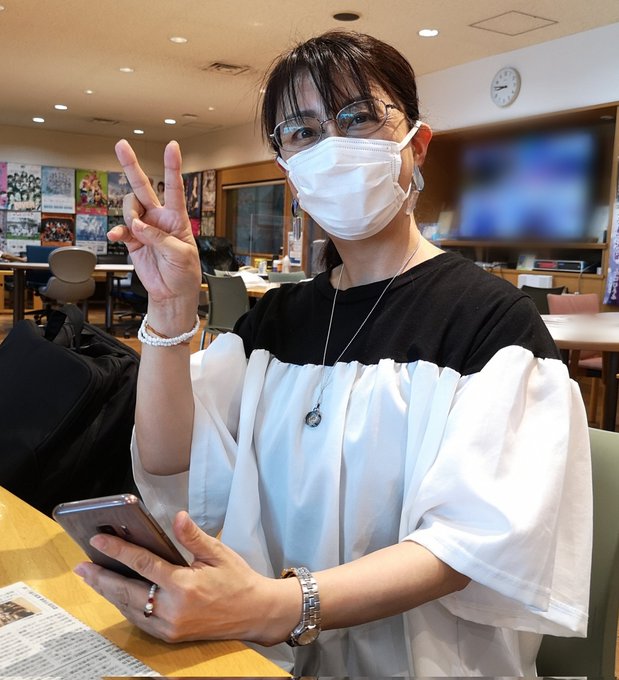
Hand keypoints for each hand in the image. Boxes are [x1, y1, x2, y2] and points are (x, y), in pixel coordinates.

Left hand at [74, 512, 295, 644]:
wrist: (255, 613)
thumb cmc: (237, 579)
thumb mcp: (218, 553)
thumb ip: (192, 537)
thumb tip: (177, 517)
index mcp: (185, 585)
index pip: (143, 564)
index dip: (119, 551)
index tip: (99, 540)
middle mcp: (173, 609)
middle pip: (127, 591)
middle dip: (101, 577)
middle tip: (81, 566)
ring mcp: (170, 626)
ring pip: (129, 608)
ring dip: (108, 592)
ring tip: (92, 577)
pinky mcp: (170, 636)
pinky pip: (139, 620)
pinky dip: (124, 606)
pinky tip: (116, 594)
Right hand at [109, 140, 201, 304]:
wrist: (173, 293)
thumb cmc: (184, 273)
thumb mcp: (181, 254)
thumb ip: (159, 238)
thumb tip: (138, 226)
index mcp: (177, 218)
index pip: (174, 188)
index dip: (172, 167)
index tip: (172, 147)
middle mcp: (159, 218)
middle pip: (144, 187)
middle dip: (132, 166)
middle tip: (121, 145)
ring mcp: (144, 228)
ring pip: (129, 207)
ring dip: (130, 216)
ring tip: (137, 231)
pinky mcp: (132, 241)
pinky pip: (120, 229)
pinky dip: (117, 232)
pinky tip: (118, 236)